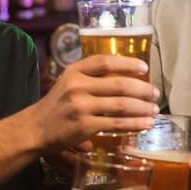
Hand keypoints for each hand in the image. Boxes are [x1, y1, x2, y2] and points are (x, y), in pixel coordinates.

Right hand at [30, 55, 158, 151]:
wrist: (35, 128)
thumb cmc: (56, 105)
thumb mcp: (68, 83)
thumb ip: (91, 78)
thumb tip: (127, 80)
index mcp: (74, 71)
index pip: (105, 61)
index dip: (127, 63)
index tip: (144, 68)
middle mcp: (77, 85)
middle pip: (119, 84)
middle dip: (142, 89)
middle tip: (155, 93)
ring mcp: (81, 106)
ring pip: (121, 105)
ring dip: (142, 108)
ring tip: (154, 110)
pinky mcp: (84, 126)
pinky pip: (116, 124)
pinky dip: (134, 124)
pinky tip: (145, 124)